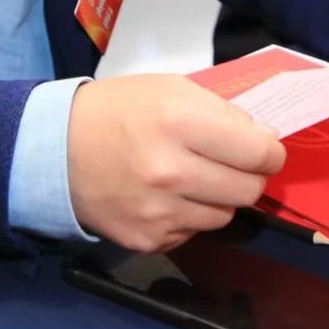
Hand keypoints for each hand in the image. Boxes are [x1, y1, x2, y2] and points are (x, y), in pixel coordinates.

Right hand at [66, 74, 284, 252]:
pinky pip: (193, 233)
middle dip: (248, 176)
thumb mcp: (171, 89)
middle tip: (230, 163)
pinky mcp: (147, 240)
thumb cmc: (120, 110)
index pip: (258, 153)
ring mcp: (158, 212)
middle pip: (249, 190)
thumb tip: (267, 140)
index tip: (265, 150)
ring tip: (190, 177)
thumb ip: (223, 112)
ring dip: (218, 197)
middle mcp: (171, 172)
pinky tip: (165, 197)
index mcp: (179, 123)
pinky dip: (188, 217)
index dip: (271, 152)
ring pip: (225, 216)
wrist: (57, 149)